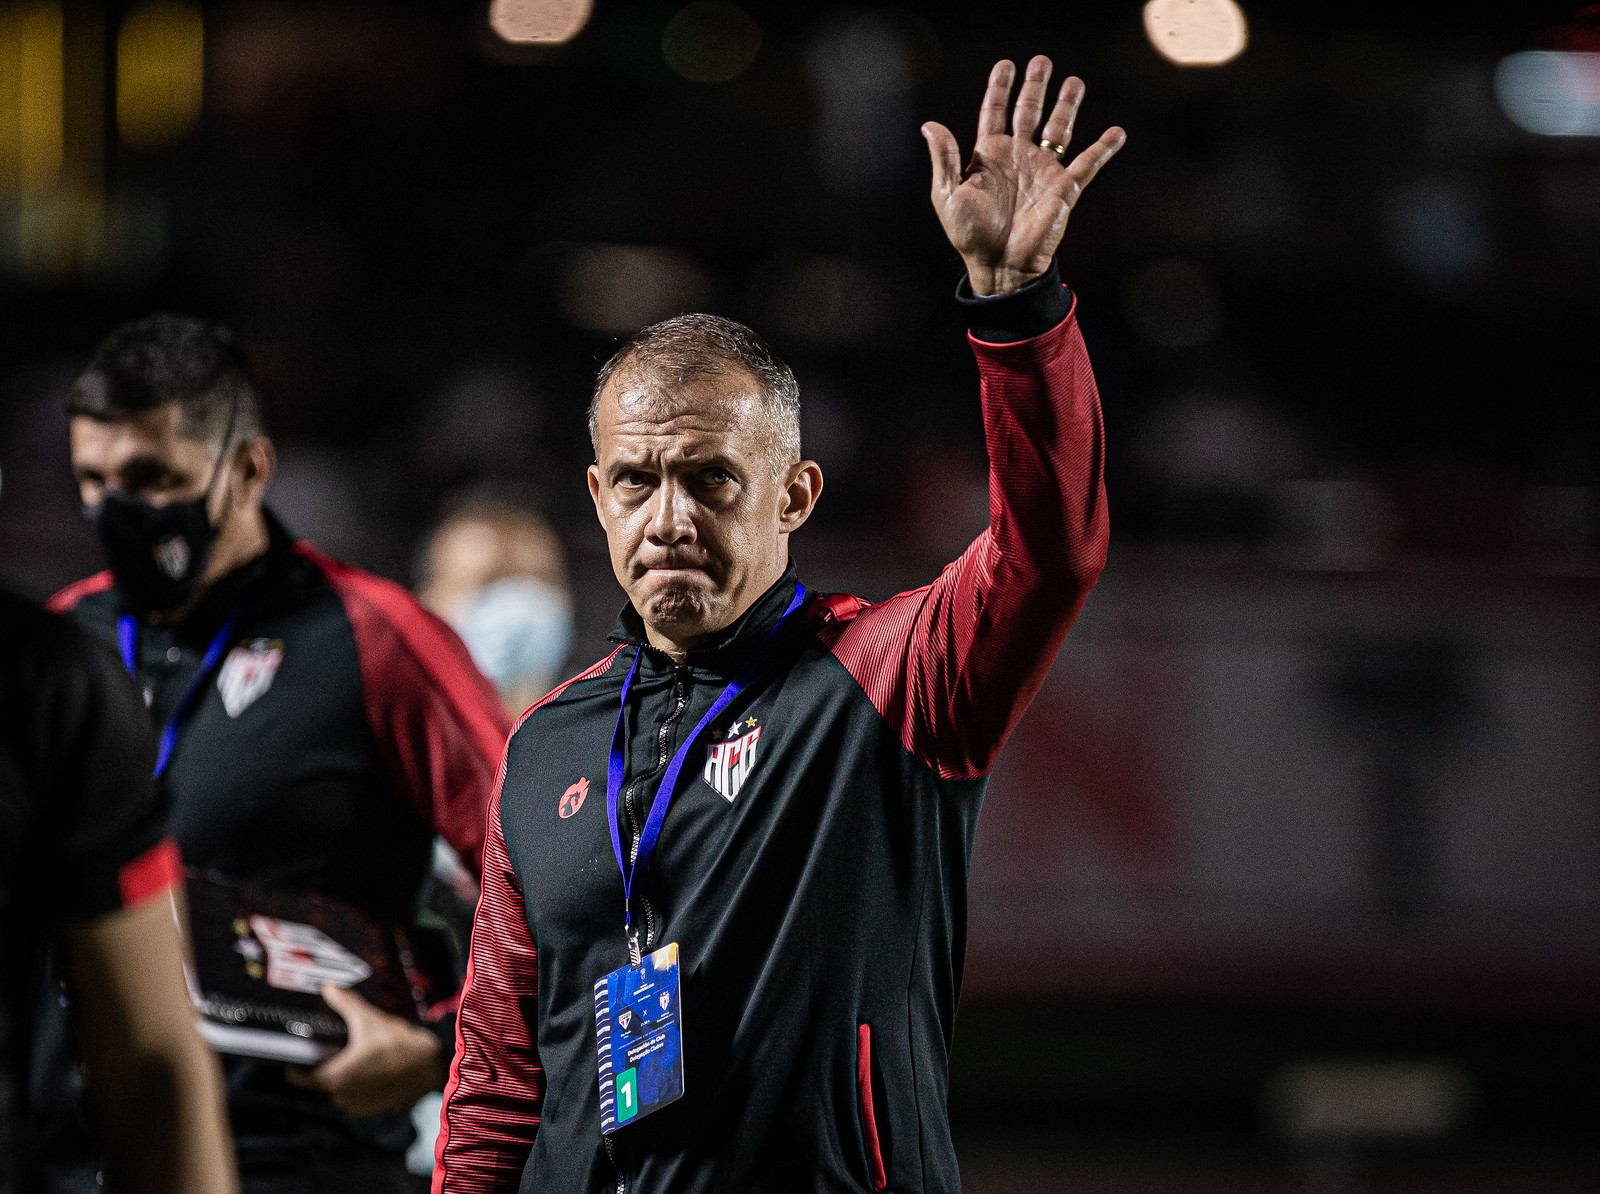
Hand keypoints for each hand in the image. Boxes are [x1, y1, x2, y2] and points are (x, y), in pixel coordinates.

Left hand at [285, 984, 446, 1117]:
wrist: (432, 1066)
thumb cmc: (397, 1045)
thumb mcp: (369, 1019)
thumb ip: (345, 1003)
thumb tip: (328, 987)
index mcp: (334, 1078)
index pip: (299, 1079)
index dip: (294, 1067)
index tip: (294, 1056)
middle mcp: (342, 1097)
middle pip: (322, 1082)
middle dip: (328, 1066)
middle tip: (337, 1047)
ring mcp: (359, 1106)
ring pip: (341, 1090)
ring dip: (345, 1077)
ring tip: (359, 1056)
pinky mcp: (375, 1110)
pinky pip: (358, 1097)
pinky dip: (361, 1085)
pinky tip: (375, 1067)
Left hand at [923, 56, 1125, 295]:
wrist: (1000, 267)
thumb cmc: (971, 236)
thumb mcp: (947, 196)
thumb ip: (944, 158)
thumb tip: (929, 125)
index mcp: (988, 156)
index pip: (994, 112)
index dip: (1000, 88)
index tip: (1006, 64)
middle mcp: (1017, 157)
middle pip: (1029, 112)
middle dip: (1036, 86)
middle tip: (1043, 61)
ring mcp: (1042, 171)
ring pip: (1058, 129)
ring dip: (1067, 106)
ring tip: (1075, 82)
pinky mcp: (1064, 189)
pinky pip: (1088, 164)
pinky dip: (1104, 149)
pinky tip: (1117, 132)